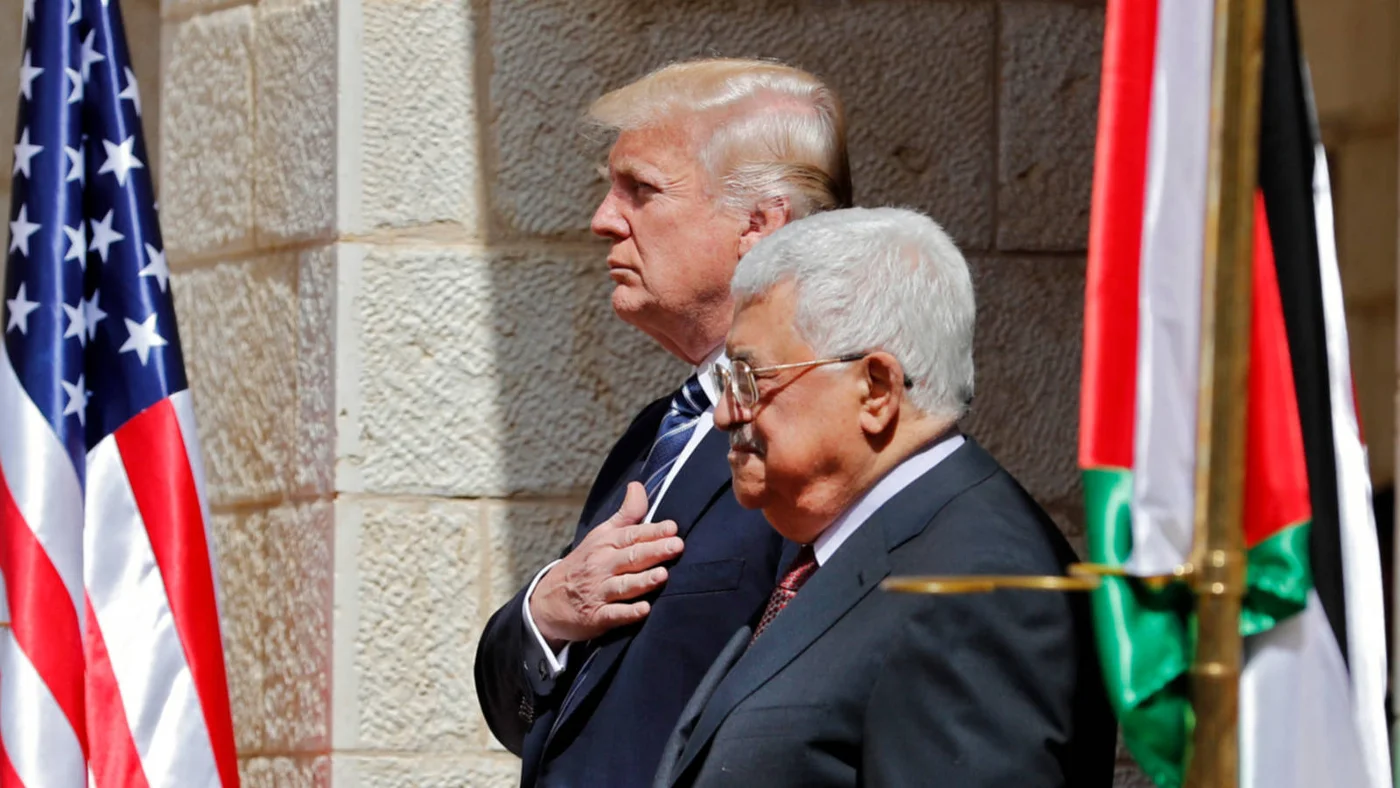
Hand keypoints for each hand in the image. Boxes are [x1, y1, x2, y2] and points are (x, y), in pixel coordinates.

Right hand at [529, 482, 683, 649]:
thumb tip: (638, 486)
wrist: (548, 601)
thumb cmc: (583, 564)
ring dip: (643, 581)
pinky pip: (613, 614)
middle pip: (631, 558)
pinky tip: (644, 610)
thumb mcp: (600, 536)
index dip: (653, 532)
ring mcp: (599, 592)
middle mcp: (602, 566)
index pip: (632, 535)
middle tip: (677, 546)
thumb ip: (625, 514)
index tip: (672, 528)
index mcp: (605, 545)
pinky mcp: (596, 617)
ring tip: (662, 575)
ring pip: (624, 586)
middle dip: (654, 551)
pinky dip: (628, 613)